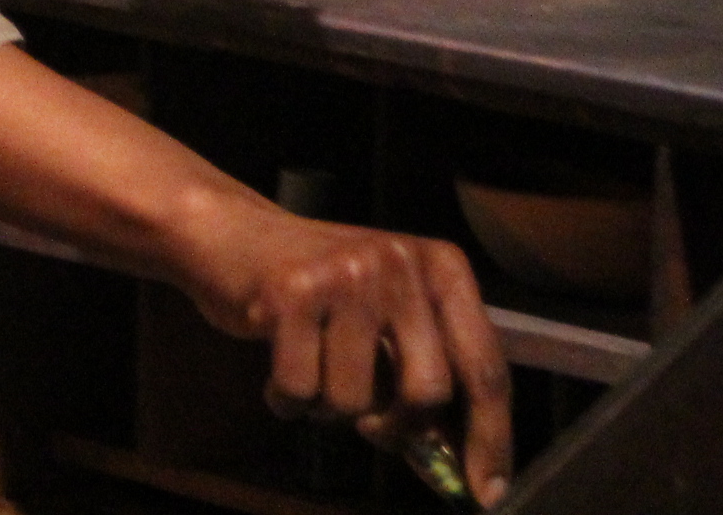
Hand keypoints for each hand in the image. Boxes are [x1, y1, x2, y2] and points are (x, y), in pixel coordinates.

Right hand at [170, 191, 513, 504]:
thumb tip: (454, 463)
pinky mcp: (290, 293)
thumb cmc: (321, 288)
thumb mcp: (387, 316)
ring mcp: (346, 275)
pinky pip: (300, 390)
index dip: (490, 438)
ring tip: (312, 367)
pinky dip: (286, 399)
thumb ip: (423, 374)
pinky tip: (278, 364)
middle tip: (371, 424)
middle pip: (427, 392)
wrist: (231, 233)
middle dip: (396, 427)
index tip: (488, 495)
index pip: (484, 367)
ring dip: (328, 407)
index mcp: (442, 268)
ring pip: (356, 401)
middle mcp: (401, 264)